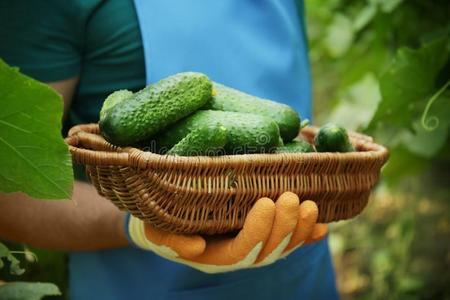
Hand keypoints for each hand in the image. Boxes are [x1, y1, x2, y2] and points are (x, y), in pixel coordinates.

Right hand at [127, 192, 326, 272]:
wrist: (168, 220)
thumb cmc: (159, 223)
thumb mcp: (156, 230)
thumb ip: (172, 241)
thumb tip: (197, 248)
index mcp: (213, 257)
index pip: (241, 252)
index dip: (258, 231)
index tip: (266, 202)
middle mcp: (236, 256)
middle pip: (267, 252)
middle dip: (284, 227)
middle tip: (293, 197)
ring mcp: (250, 247)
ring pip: (280, 248)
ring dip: (298, 229)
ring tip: (311, 206)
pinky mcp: (259, 236)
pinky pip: (286, 241)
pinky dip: (305, 235)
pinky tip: (321, 227)